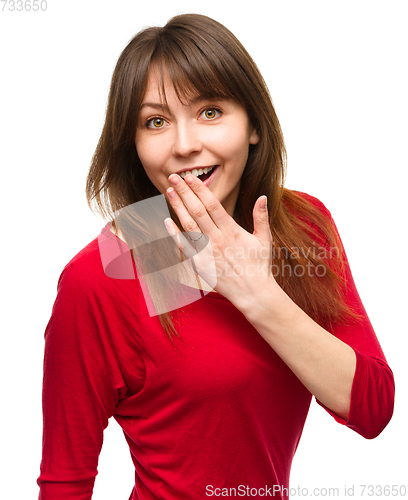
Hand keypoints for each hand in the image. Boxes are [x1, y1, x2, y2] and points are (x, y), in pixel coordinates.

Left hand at [164, 173, 277, 312]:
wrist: (253, 293)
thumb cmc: (259, 266)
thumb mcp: (264, 240)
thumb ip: (261, 217)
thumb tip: (262, 197)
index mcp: (232, 230)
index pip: (212, 204)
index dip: (200, 189)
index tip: (191, 177)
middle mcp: (217, 239)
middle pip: (197, 210)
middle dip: (184, 192)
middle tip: (174, 177)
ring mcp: (207, 252)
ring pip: (188, 225)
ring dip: (177, 207)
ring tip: (169, 192)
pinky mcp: (200, 265)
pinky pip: (184, 248)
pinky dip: (174, 234)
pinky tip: (166, 221)